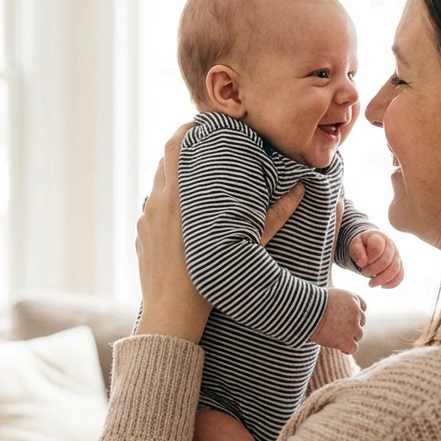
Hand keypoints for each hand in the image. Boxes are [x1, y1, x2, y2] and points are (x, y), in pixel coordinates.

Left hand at [135, 124, 305, 341]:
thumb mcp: (246, 247)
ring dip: (177, 180)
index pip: (175, 145)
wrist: (170, 316)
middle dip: (185, 152)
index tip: (202, 123)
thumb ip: (274, 216)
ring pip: (158, 186)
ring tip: (200, 183)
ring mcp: (145, 221)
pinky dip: (168, 205)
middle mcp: (156, 204)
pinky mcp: (141, 236)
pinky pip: (153, 211)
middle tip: (206, 149)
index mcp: (178, 198)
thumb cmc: (207, 284)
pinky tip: (186, 217)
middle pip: (165, 161)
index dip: (187, 129)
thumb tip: (299, 189)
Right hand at [308, 288, 365, 353]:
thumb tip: (334, 310)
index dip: (353, 313)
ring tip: (334, 336)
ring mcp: (353, 327)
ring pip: (358, 335)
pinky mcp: (347, 341)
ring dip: (349, 336)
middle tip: (337, 327)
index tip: (344, 316)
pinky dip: (347, 348)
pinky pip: (353, 348)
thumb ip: (337, 302)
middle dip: (351, 325)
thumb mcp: (328, 296)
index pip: (361, 307)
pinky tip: (339, 346)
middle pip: (361, 322)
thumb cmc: (311, 303)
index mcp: (352, 299)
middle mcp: (356, 312)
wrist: (307, 312)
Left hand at [349, 230, 403, 288]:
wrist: (369, 246)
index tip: (361, 263)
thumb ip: (357, 251)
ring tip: (371, 284)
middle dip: (373, 270)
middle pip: (386, 260)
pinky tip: (382, 286)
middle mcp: (391, 245)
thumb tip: (362, 263)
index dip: (369, 258)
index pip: (377, 248)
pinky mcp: (399, 265)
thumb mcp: (355, 245)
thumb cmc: (361, 245)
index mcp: (379, 237)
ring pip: (395, 269)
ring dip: (382, 279)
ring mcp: (396, 255)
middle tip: (363, 272)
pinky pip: (400, 275)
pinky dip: (392, 283)